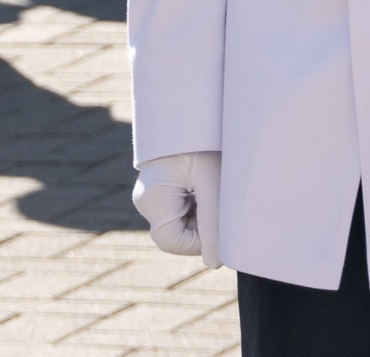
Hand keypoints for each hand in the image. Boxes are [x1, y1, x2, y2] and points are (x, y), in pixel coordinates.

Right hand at [131, 150, 221, 265]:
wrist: (193, 107)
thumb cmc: (203, 140)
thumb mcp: (213, 182)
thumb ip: (213, 223)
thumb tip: (214, 263)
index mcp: (153, 198)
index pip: (173, 242)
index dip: (200, 241)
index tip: (220, 221)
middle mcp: (147, 200)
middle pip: (177, 233)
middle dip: (203, 224)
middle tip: (222, 198)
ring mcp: (153, 195)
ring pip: (182, 222)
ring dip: (203, 212)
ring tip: (217, 186)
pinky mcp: (162, 190)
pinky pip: (182, 209)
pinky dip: (199, 203)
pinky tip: (211, 184)